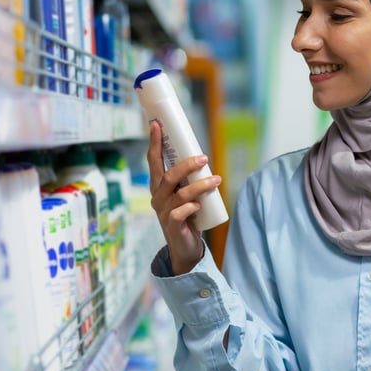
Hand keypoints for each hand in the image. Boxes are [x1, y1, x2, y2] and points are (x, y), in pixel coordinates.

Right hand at [147, 120, 220, 274]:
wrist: (185, 246)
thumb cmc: (187, 215)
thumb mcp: (186, 193)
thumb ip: (190, 178)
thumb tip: (203, 157)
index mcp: (159, 186)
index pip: (154, 161)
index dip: (155, 143)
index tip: (157, 124)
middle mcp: (158, 197)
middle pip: (168, 176)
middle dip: (186, 165)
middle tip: (204, 158)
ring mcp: (164, 212)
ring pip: (181, 194)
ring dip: (200, 185)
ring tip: (216, 180)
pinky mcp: (173, 226)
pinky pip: (180, 213)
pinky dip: (191, 207)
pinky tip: (198, 205)